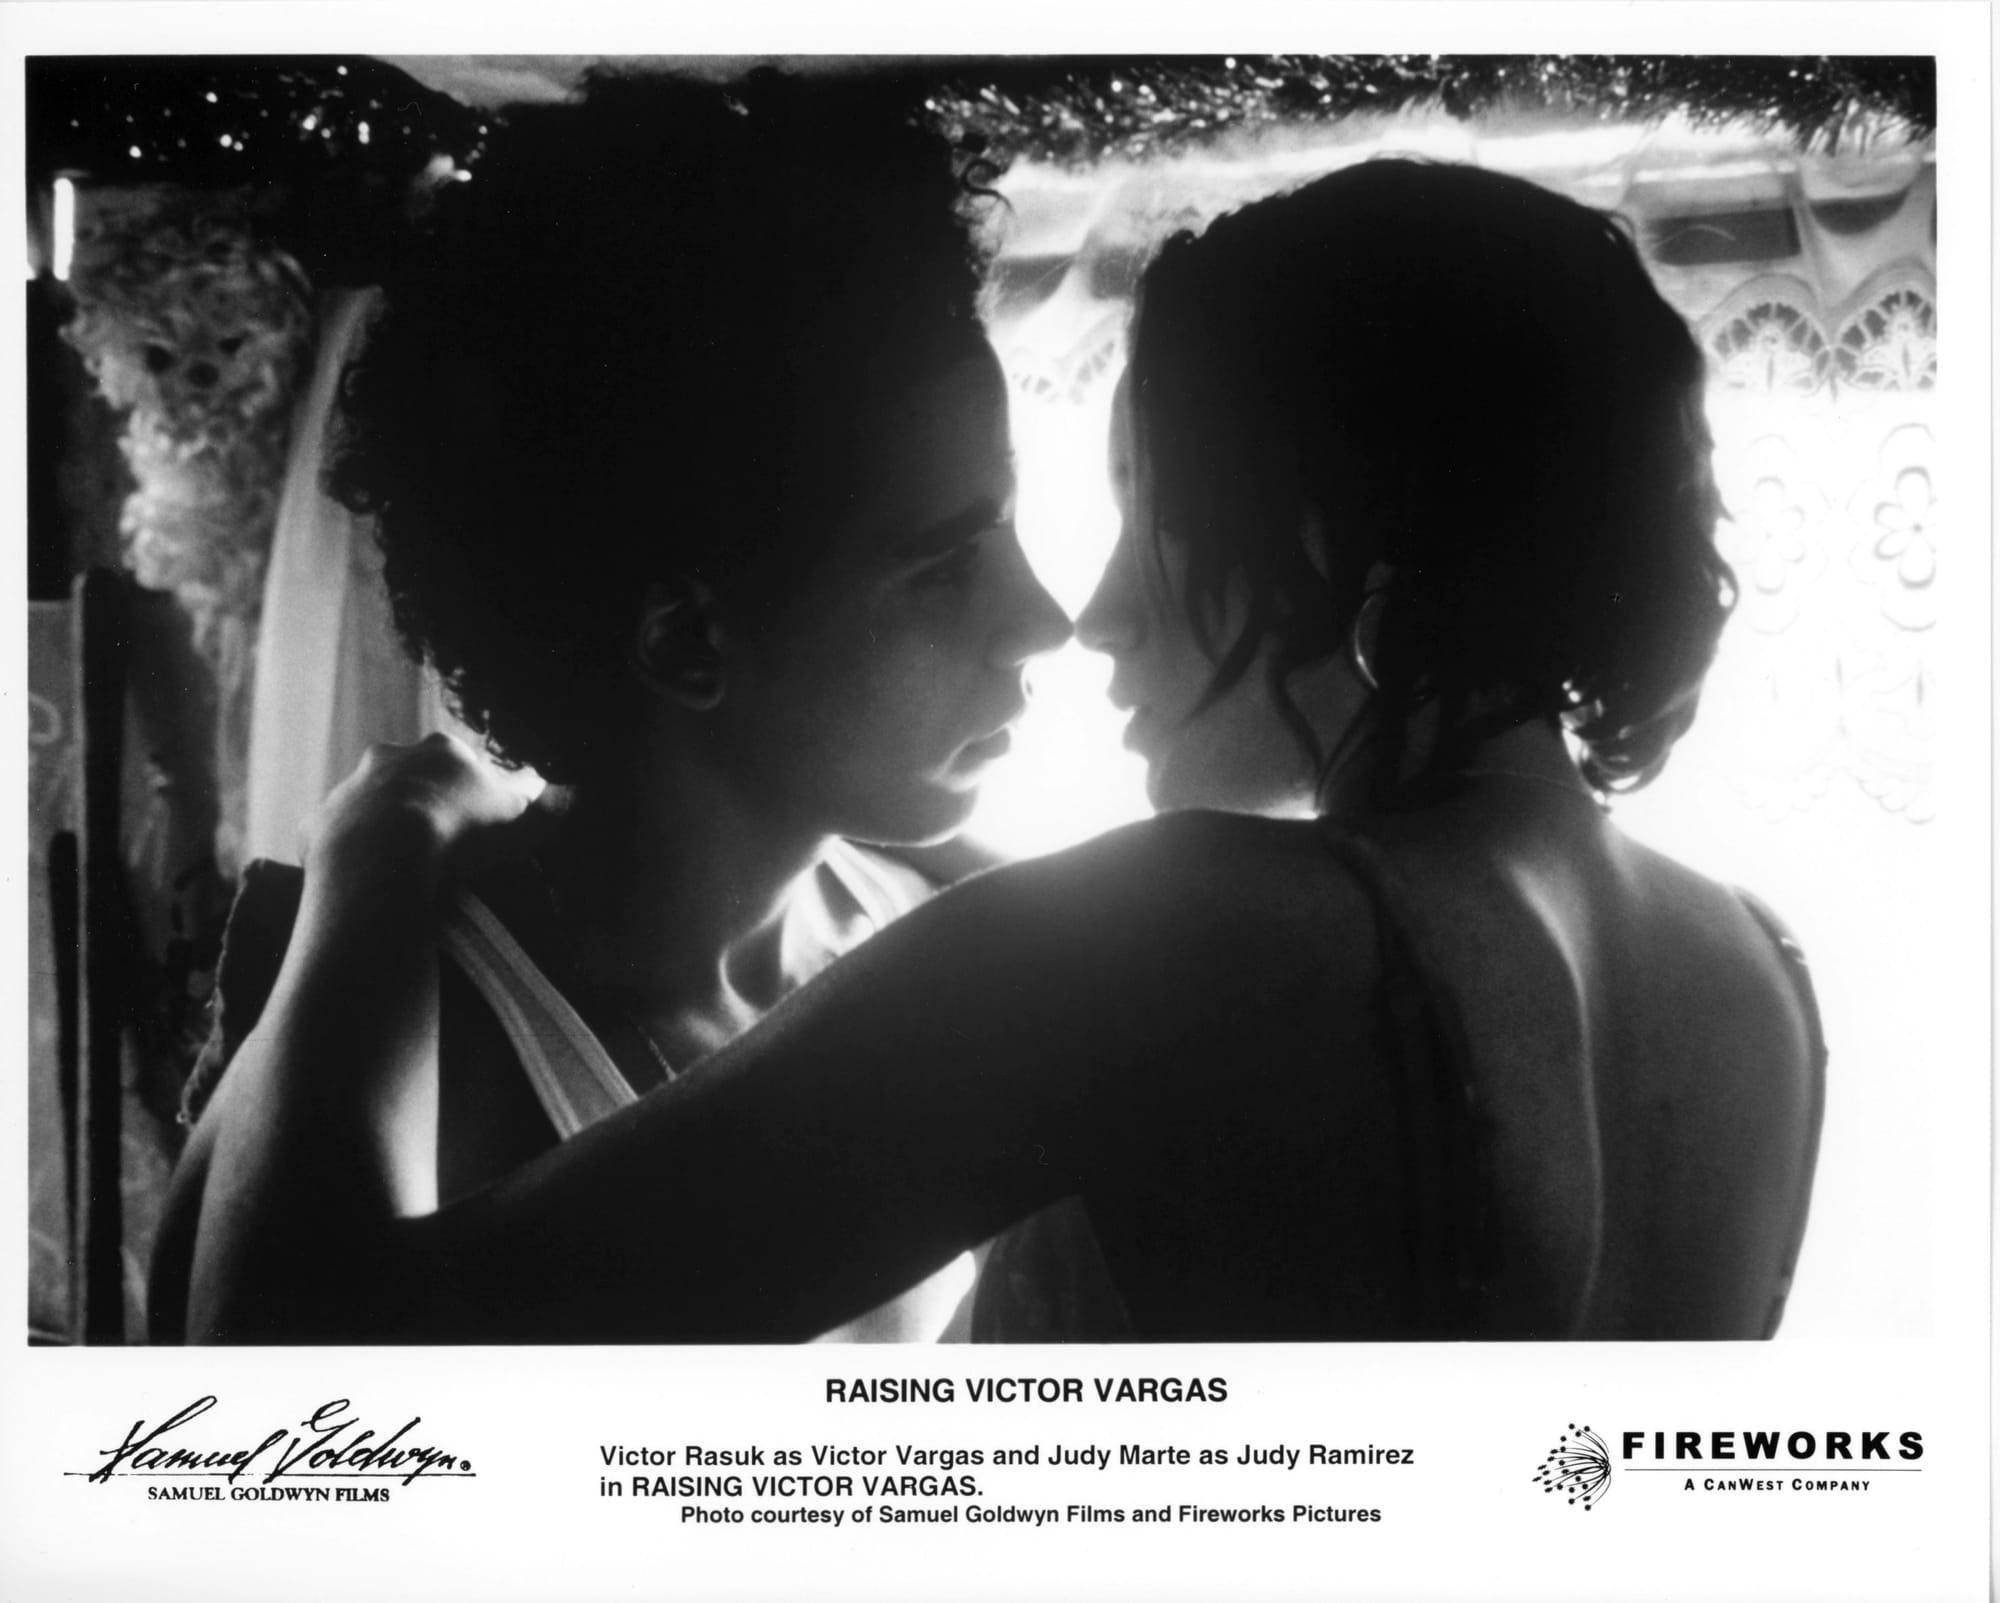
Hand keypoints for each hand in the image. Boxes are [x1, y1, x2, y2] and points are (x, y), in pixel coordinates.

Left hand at [301, 733, 527, 889]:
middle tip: (440, 844)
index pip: (462, 762)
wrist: (382, 856)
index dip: (473, 792)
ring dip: (383, 828)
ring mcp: (348, 789)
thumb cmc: (461, 831)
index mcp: (440, 751)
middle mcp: (389, 758)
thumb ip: (542, 800)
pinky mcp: (317, 824)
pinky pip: (335, 838)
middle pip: (410, 775)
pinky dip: (349, 856)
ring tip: (402, 869)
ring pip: (368, 804)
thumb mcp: (520, 817)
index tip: (479, 823)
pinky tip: (365, 882)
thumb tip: (563, 790)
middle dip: (422, 801)